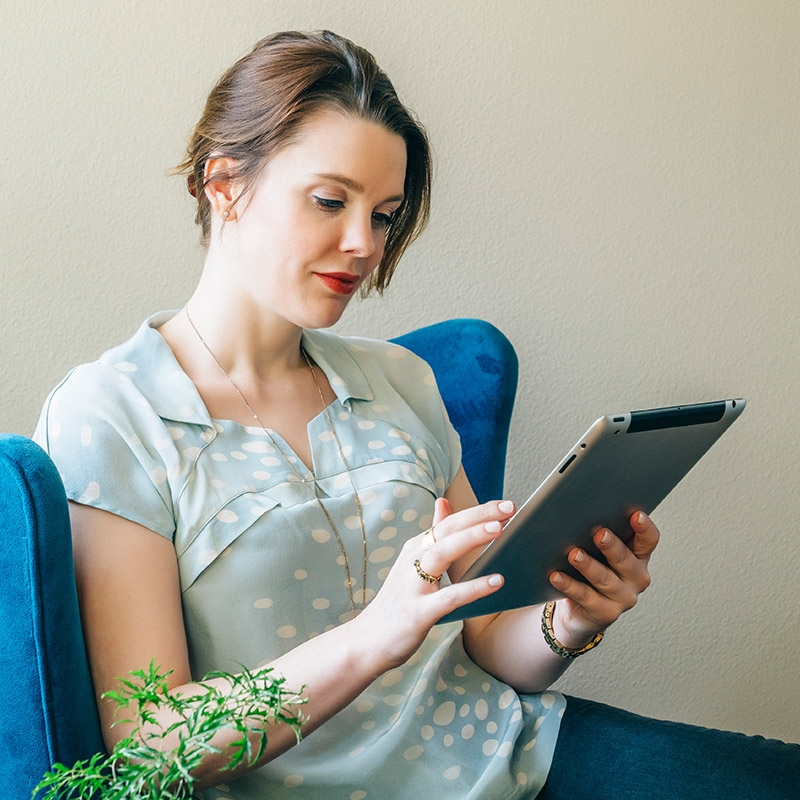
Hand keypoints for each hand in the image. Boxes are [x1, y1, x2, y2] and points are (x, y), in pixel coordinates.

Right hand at [353, 498, 513, 668]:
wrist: (366, 642)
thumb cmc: (397, 603)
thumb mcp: (412, 563)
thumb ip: (432, 535)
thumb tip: (444, 501)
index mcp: (415, 549)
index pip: (448, 522)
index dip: (476, 512)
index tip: (505, 505)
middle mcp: (412, 561)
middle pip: (447, 530)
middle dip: (478, 516)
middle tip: (509, 508)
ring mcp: (413, 586)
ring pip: (443, 553)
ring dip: (471, 538)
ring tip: (500, 530)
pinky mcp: (418, 612)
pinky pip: (450, 597)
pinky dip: (473, 587)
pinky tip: (496, 581)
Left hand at [547, 511, 659, 646]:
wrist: (580, 609)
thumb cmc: (591, 568)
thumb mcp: (598, 550)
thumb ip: (598, 533)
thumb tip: (579, 511)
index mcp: (638, 556)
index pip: (648, 540)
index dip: (645, 528)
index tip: (636, 514)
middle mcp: (636, 577)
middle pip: (626, 560)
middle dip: (612, 546)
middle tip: (599, 534)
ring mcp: (623, 598)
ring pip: (605, 579)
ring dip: (589, 566)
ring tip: (574, 554)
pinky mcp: (605, 613)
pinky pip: (585, 596)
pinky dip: (569, 585)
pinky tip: (556, 575)